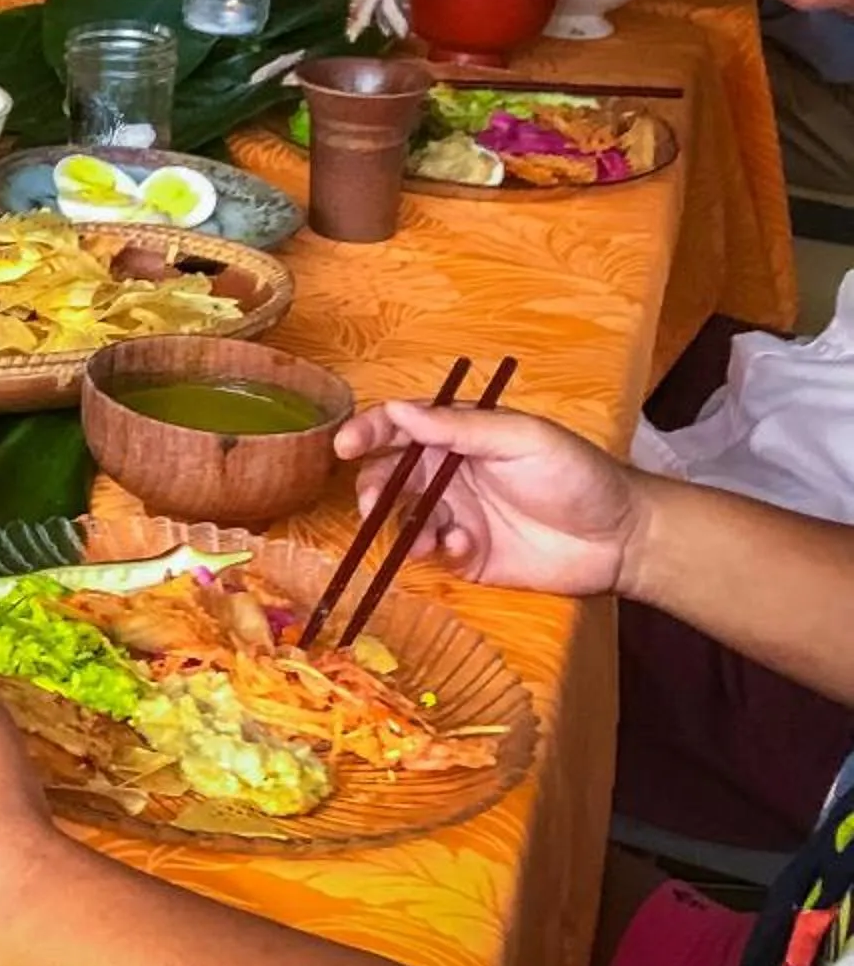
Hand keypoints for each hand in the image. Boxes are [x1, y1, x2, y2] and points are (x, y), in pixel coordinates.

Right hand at [330, 400, 645, 597]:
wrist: (622, 539)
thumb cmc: (577, 475)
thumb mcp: (522, 439)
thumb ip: (460, 426)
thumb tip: (397, 409)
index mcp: (459, 436)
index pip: (400, 427)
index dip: (368, 432)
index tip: (344, 447)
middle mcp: (449, 473)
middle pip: (388, 476)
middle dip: (373, 489)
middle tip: (373, 507)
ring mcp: (455, 516)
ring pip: (401, 518)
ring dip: (400, 526)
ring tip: (422, 537)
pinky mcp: (465, 556)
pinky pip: (429, 553)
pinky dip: (435, 551)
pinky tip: (462, 548)